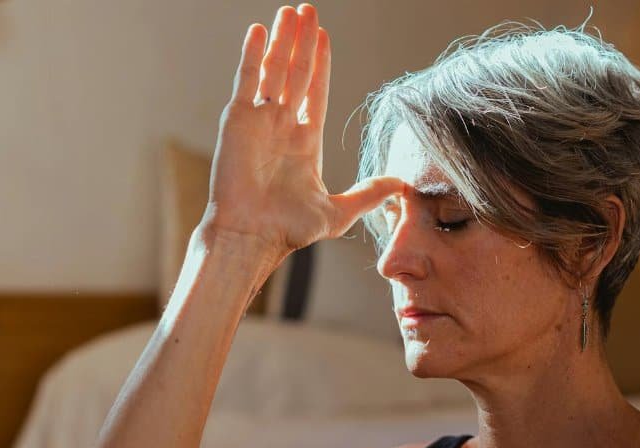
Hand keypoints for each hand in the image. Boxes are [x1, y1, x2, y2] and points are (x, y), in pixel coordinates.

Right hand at [202, 3, 405, 254]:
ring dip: (283, 39)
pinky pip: (247, 79)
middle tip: (308, 10)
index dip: (321, 64)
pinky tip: (260, 30)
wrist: (253, 234)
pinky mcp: (238, 119)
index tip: (324, 37)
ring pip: (274, 69)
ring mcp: (259, 120)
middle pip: (296, 73)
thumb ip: (368, 194)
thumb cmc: (288, 229)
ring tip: (291, 10)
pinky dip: (253, 54)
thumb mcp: (339, 211)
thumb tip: (401, 186)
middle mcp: (281, 125)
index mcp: (304, 142)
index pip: (315, 92)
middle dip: (303, 42)